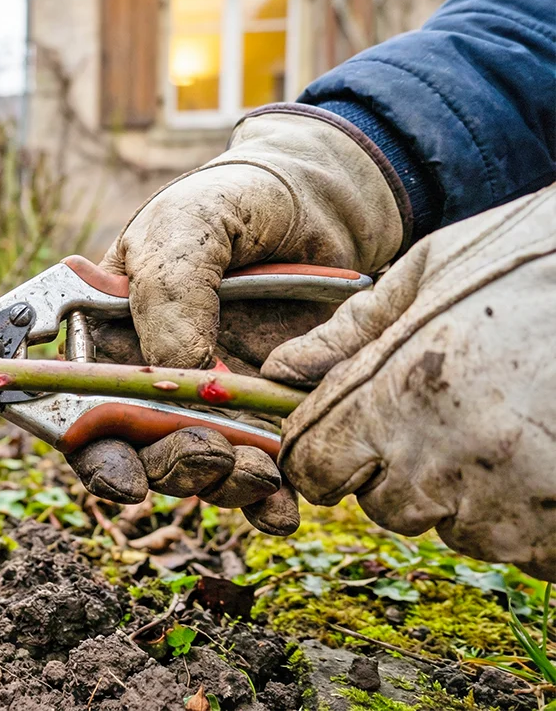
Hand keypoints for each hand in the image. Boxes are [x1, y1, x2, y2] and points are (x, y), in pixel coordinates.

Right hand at [73, 105, 408, 533]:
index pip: (85, 416)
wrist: (319, 203)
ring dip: (224, 485)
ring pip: (204, 476)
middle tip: (210, 451)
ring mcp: (216, 407)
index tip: (127, 479)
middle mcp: (154, 386)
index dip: (97, 458)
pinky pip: (265, 479)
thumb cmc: (230, 204)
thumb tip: (177, 371)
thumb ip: (172, 291)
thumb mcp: (187, 227)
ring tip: (259, 468)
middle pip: (144, 457)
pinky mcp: (272, 420)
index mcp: (110, 343)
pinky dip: (272, 502)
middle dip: (173, 469)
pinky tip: (284, 503)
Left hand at [261, 185, 555, 577]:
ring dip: (471, 493)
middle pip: (384, 505)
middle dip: (400, 470)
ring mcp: (513, 503)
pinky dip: (532, 516)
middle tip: (450, 412)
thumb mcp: (429, 271)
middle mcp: (443, 459)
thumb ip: (349, 330)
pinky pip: (526, 549)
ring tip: (513, 419)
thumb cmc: (534, 258)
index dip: (325, 454)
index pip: (314, 468)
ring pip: (457, 529)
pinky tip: (548, 452)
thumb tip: (280, 368)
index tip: (348, 436)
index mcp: (394, 394)